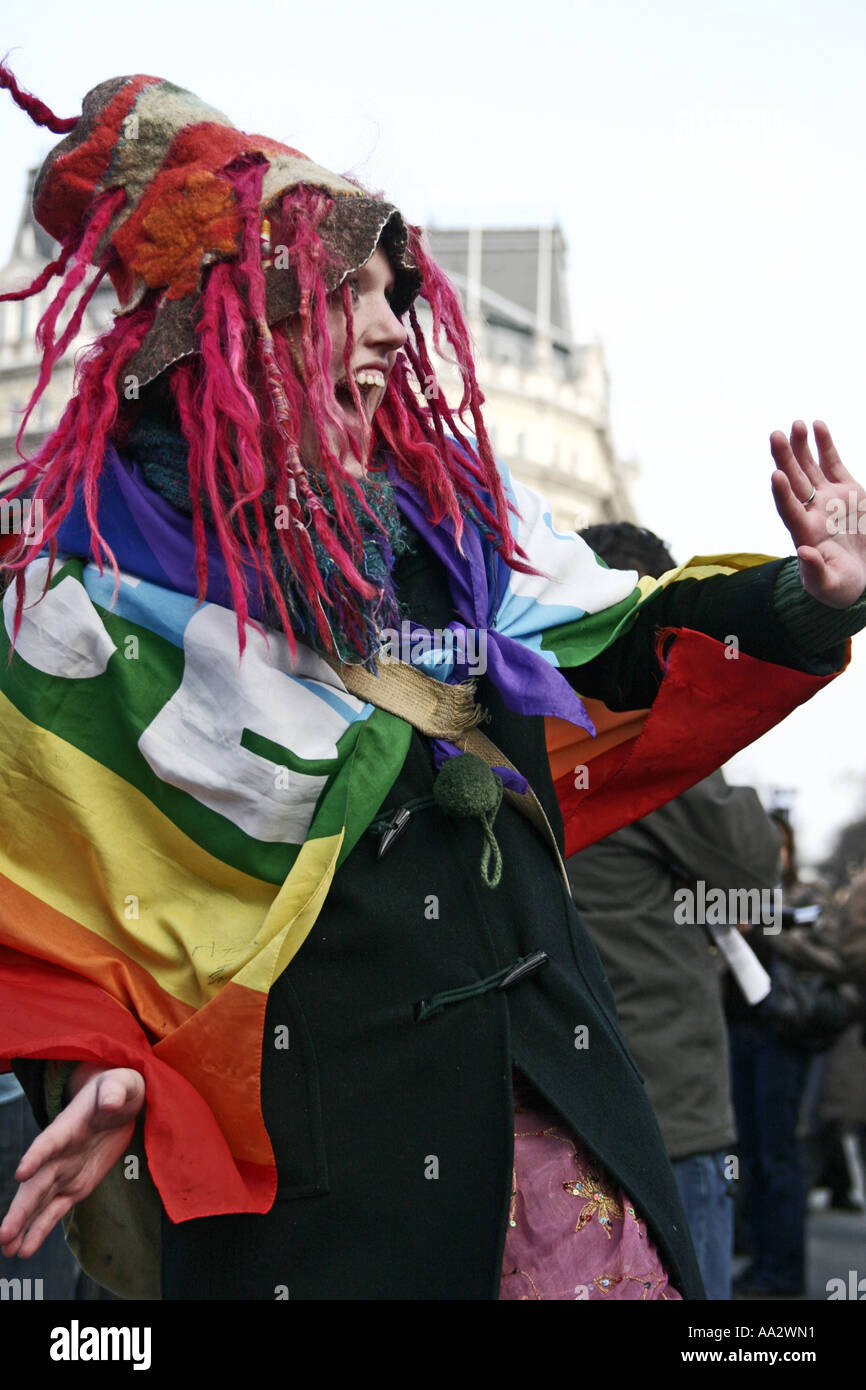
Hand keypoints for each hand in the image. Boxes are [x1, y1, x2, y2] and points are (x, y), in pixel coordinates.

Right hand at [0, 1064, 144, 1259]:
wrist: (118, 1104)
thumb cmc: (116, 1090)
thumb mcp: (120, 1084)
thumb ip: (114, 1091)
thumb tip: (111, 1101)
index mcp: (67, 1127)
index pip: (49, 1143)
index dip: (36, 1156)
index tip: (21, 1174)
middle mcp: (58, 1154)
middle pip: (36, 1183)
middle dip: (20, 1209)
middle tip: (3, 1234)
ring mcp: (64, 1173)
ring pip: (39, 1202)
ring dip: (23, 1225)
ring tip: (8, 1249)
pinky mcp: (75, 1187)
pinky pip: (55, 1211)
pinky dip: (40, 1229)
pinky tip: (25, 1248)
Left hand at [770, 420, 865, 607]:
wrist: (859, 577)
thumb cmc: (839, 587)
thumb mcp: (829, 585)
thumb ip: (816, 571)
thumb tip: (803, 553)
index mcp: (804, 533)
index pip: (789, 509)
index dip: (782, 494)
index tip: (775, 476)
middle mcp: (812, 511)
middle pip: (794, 481)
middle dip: (785, 458)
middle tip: (775, 435)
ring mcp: (828, 499)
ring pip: (810, 468)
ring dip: (802, 446)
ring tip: (796, 424)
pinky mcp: (847, 491)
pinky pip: (832, 463)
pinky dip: (825, 445)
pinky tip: (818, 425)